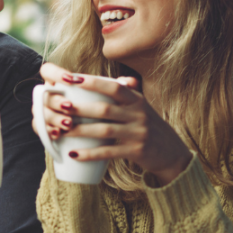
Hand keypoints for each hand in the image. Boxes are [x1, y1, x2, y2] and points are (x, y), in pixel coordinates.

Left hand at [37, 65, 192, 185]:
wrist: (173, 154)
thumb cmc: (151, 128)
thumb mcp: (145, 108)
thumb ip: (131, 94)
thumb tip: (120, 79)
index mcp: (138, 100)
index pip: (113, 87)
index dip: (92, 82)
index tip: (71, 79)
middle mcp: (139, 114)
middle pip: (104, 108)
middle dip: (80, 108)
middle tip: (59, 107)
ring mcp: (138, 133)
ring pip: (104, 130)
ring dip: (80, 131)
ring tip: (61, 130)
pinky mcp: (137, 151)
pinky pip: (109, 152)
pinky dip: (90, 153)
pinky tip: (74, 154)